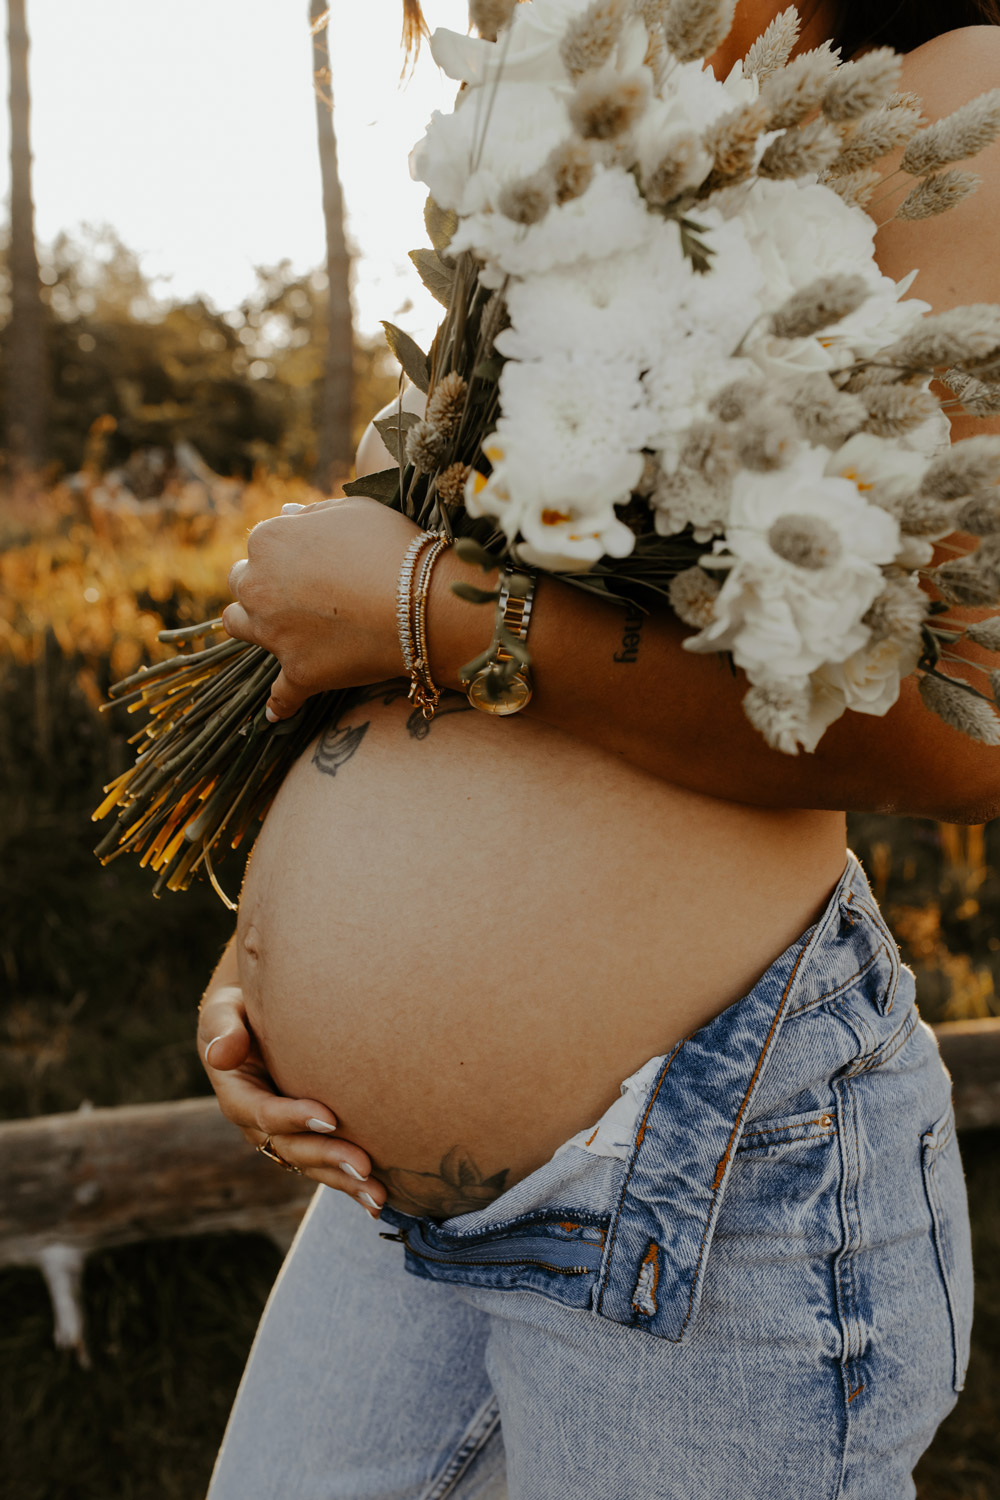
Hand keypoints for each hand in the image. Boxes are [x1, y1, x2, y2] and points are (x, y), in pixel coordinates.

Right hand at [198, 982, 385, 1216]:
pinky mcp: (307, 1136)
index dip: (292, 1118)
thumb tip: (221, 1054)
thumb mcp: (224, 1010)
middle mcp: (259, 1121)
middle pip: (291, 1148)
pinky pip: (327, 1162)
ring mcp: (284, 1133)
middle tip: (364, 1166)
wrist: (258, 1011)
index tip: (329, 1118)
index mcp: (237, 1093)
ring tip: (378, 1196)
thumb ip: (223, 1028)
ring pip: (312, 1164)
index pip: (263, 1113)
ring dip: (344, 1181)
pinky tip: (379, 1200)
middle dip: (327, 1159)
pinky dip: (351, 1182)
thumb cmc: (241, 1005)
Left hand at [222, 497, 422, 721]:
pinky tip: (276, 713)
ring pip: (238, 627)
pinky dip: (279, 704)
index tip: (310, 563)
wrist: (423, 604)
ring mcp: (274, 633)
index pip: (260, 546)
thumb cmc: (393, 548)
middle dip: (263, 585)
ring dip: (254, 626)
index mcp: (269, 541)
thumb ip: (313, 513)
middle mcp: (258, 586)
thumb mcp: (355, 509)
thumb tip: (286, 514)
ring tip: (278, 631)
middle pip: (242, 584)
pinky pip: (280, 696)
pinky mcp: (298, 673)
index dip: (286, 554)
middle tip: (298, 593)